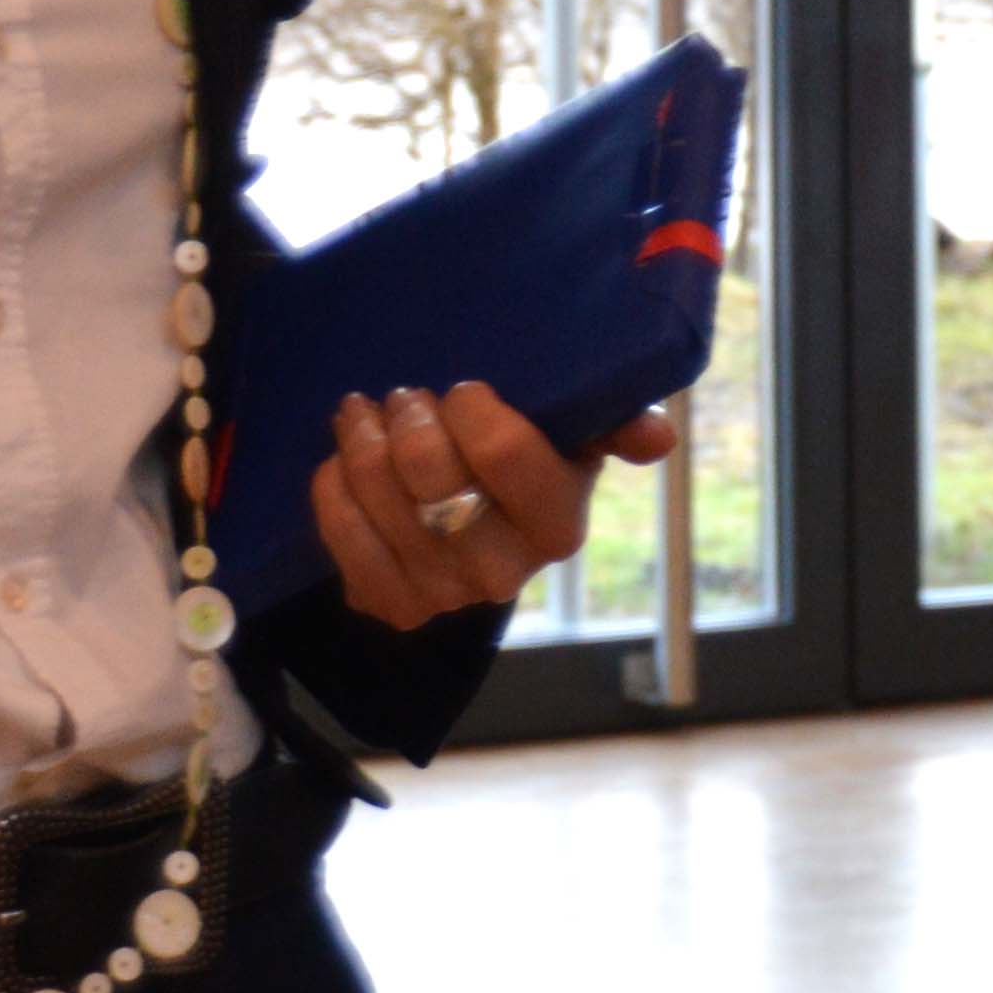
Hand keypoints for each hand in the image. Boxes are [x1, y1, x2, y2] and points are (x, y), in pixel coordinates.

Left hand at [309, 383, 674, 630]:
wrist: (476, 530)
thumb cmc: (531, 464)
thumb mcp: (579, 438)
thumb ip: (616, 425)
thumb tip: (659, 438)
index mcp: (559, 528)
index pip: (507, 454)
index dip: (473, 409)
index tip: (465, 388)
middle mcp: (504, 574)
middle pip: (433, 475)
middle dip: (410, 417)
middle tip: (406, 394)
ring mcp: (442, 596)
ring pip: (380, 497)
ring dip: (363, 441)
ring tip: (366, 412)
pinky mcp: (389, 604)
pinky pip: (341, 533)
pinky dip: (332, 487)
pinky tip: (343, 458)